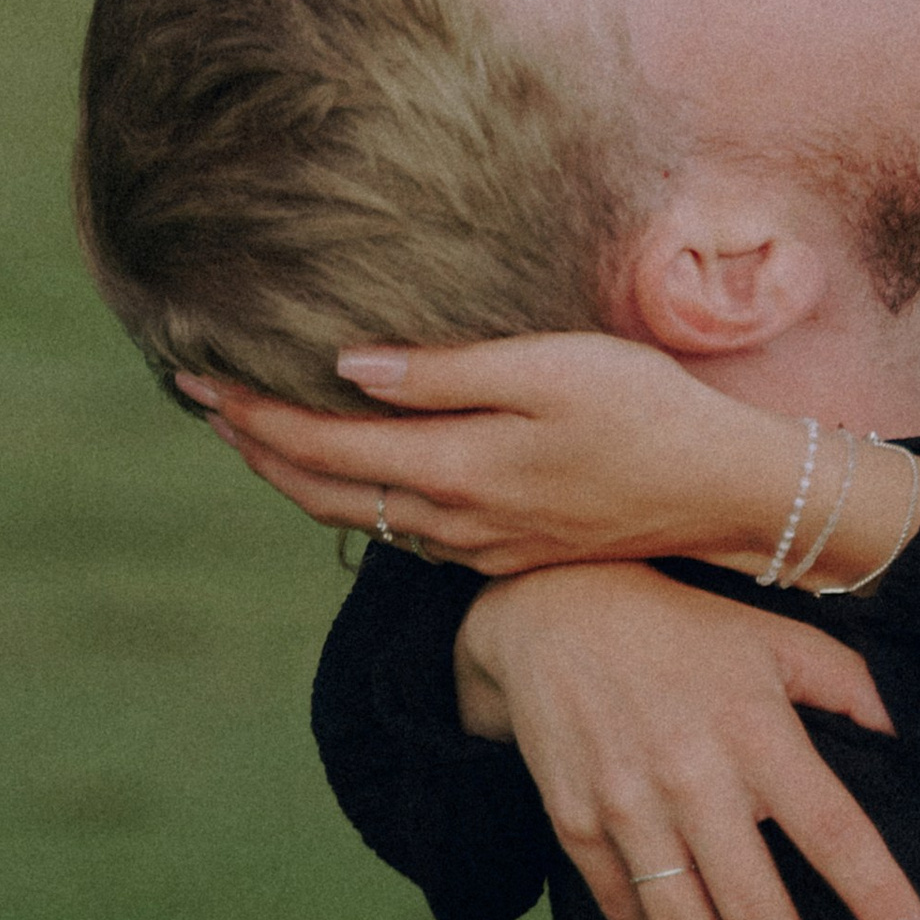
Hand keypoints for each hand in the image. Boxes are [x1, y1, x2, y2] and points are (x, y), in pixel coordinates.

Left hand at [176, 331, 809, 578]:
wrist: (725, 491)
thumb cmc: (647, 410)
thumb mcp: (550, 368)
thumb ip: (446, 372)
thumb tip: (348, 368)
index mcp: (458, 470)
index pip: (323, 444)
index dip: (251, 415)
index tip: (194, 379)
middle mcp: (455, 522)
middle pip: (323, 492)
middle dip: (254, 448)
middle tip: (201, 402)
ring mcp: (481, 545)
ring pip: (359, 517)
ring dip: (296, 477)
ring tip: (254, 435)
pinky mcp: (507, 551)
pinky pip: (402, 529)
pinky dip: (353, 496)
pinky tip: (352, 470)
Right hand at [456, 563, 919, 919]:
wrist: (551, 609)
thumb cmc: (680, 627)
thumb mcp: (772, 635)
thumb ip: (849, 683)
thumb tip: (916, 727)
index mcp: (756, 729)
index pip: (832, 829)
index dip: (878, 896)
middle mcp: (695, 776)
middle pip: (754, 902)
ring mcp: (631, 805)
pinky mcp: (579, 821)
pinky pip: (619, 907)